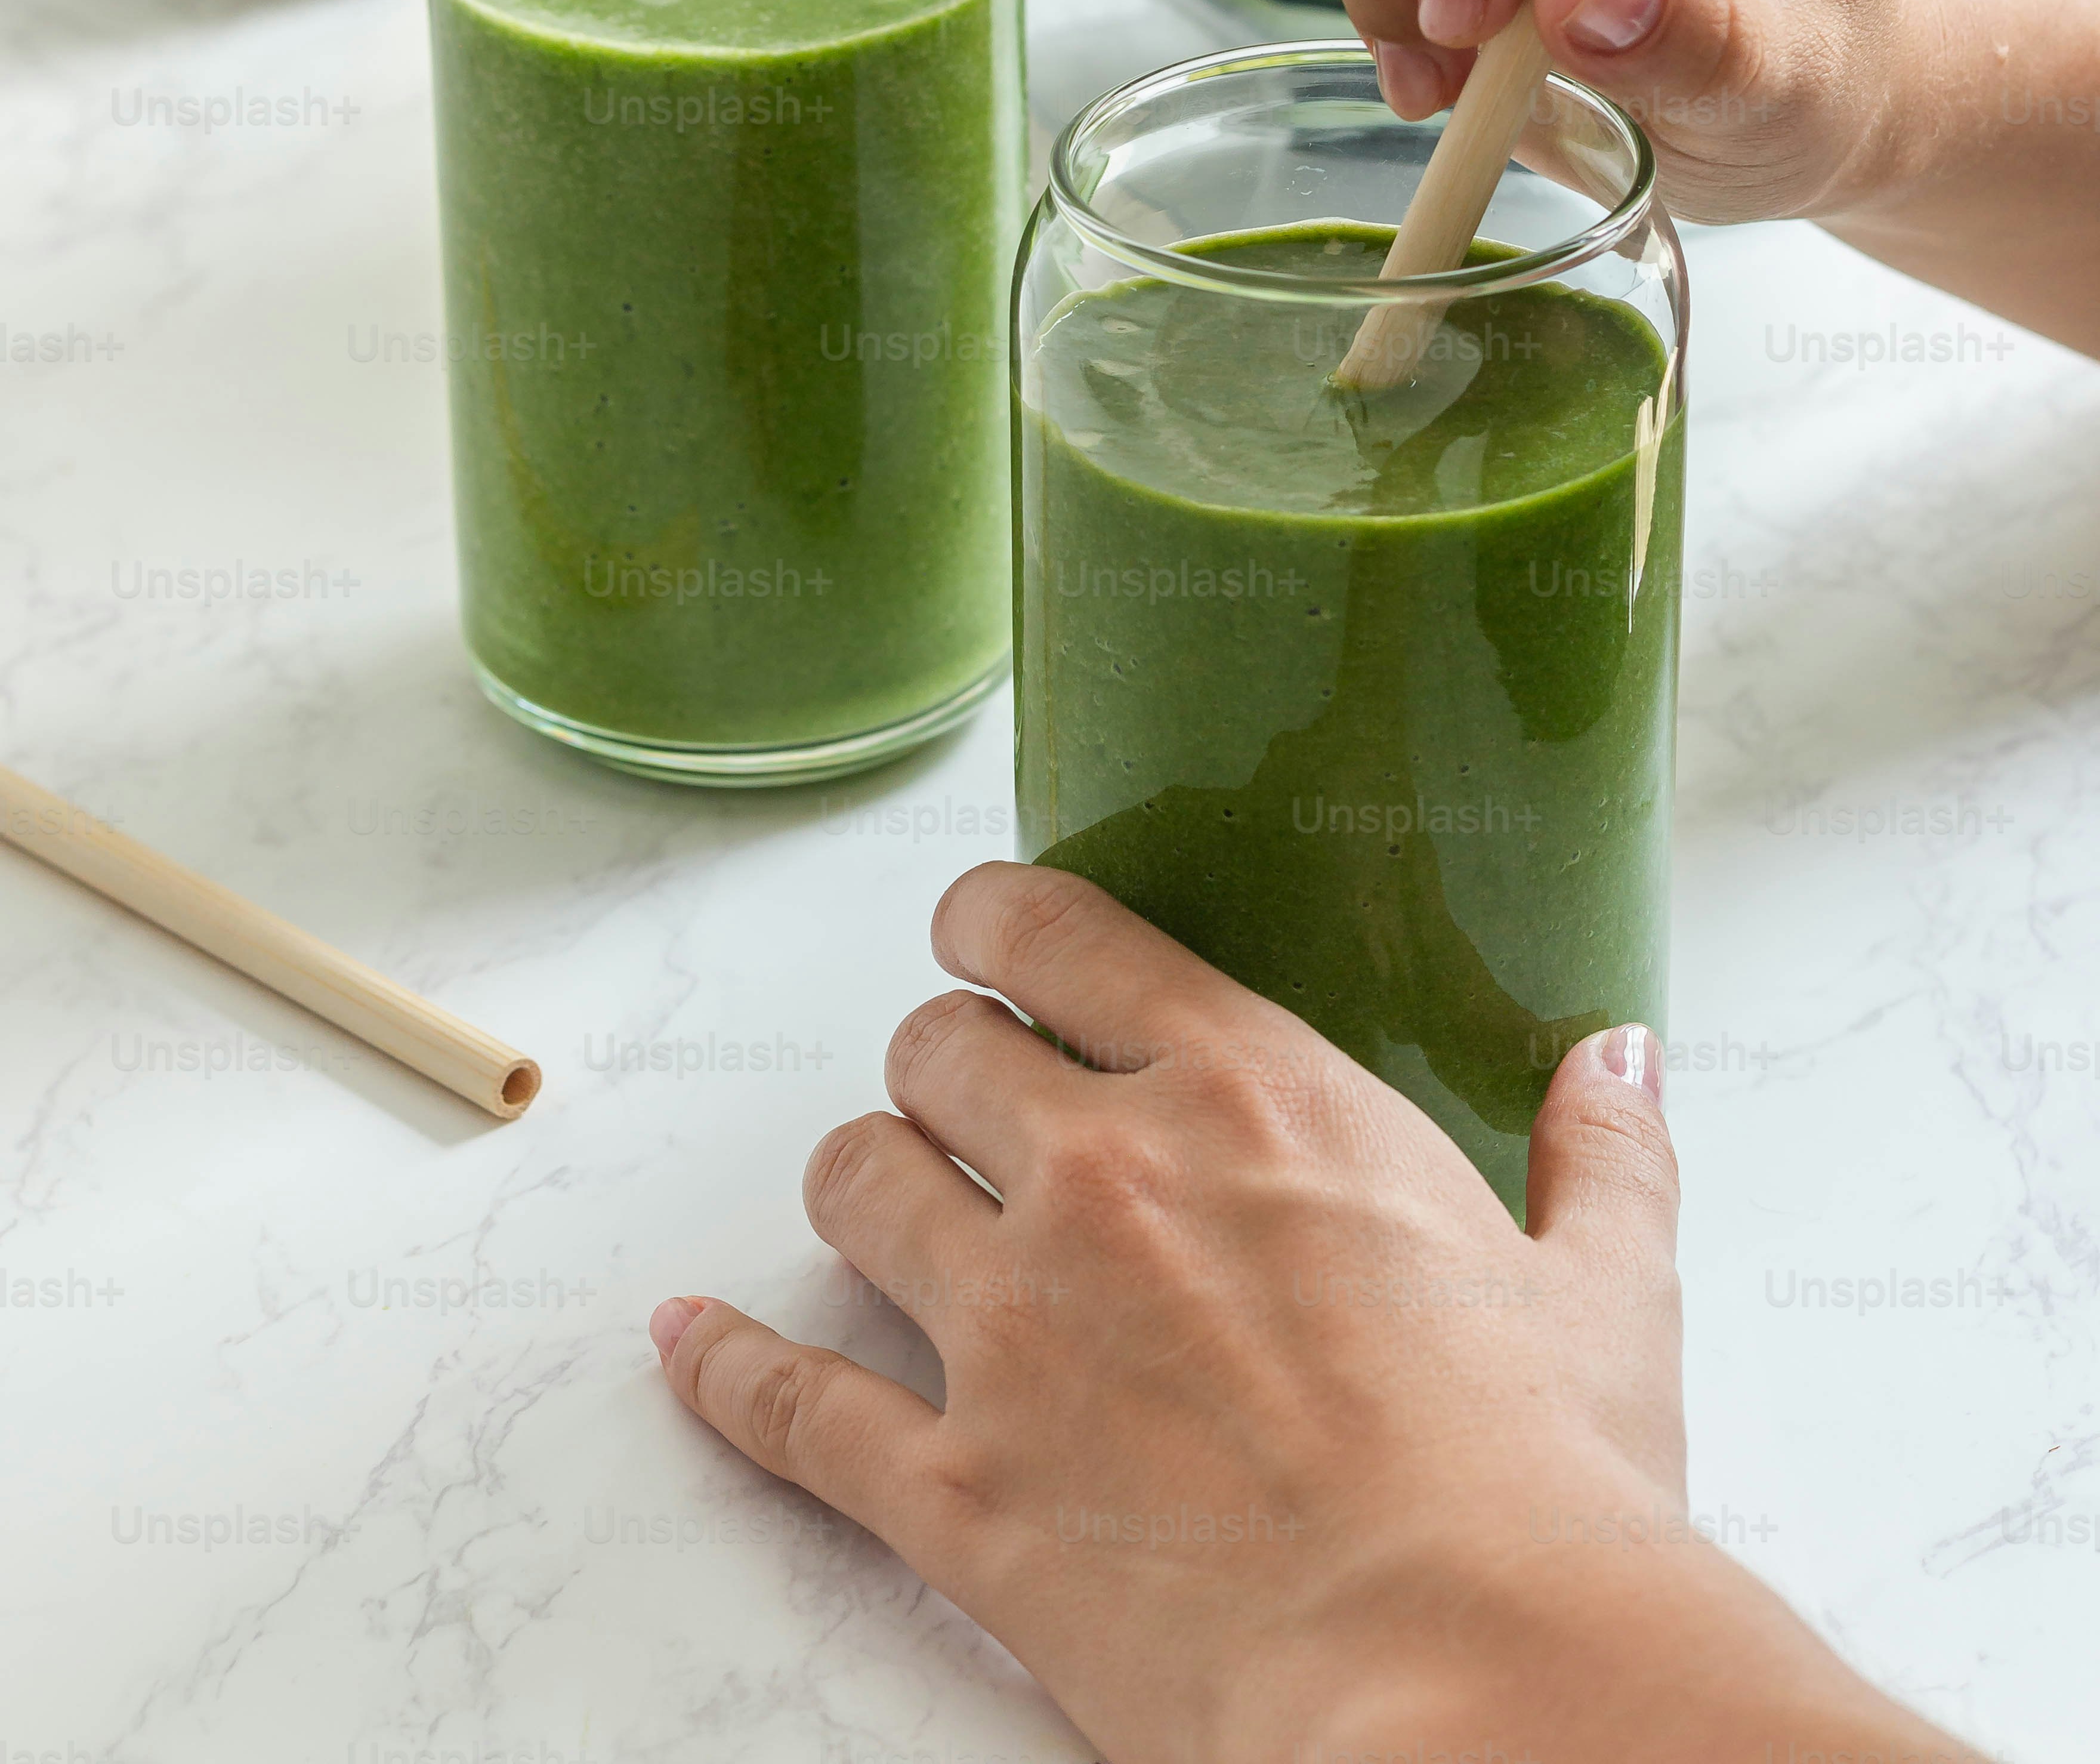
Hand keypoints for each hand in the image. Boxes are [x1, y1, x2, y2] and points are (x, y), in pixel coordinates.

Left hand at [651, 866, 1963, 1763]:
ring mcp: (1012, 1330)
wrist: (1464, 1684)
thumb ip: (1605, 1157)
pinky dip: (722, 1369)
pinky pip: (788, 1409)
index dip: (991, 922)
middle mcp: (1102, 1176)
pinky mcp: (958, 1491)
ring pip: (854, 1182)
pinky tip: (686, 1342)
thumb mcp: (1606, 1298)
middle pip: (936, 1050)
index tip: (982, 937)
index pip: (1052, 934)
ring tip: (887, 1202)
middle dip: (944, 1064)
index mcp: (1249, 1096)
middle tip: (966, 1098)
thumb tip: (1617, 1059)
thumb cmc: (1541, 1495)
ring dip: (864, 1183)